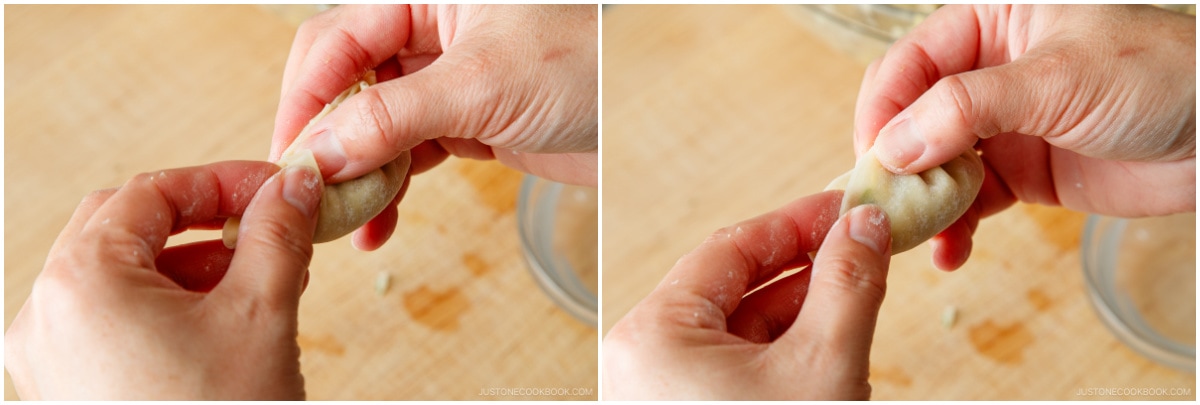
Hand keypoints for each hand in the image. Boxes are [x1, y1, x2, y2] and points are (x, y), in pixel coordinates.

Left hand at [5, 161, 322, 399]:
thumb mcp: (262, 312)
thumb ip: (278, 232)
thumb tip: (294, 184)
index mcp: (81, 283)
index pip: (150, 193)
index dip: (222, 181)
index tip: (276, 189)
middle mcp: (46, 315)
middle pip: (124, 226)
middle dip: (202, 220)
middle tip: (265, 225)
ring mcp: (50, 356)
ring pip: (118, 274)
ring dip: (189, 263)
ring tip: (257, 277)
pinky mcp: (68, 387)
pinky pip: (111, 319)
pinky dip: (165, 304)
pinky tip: (222, 319)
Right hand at [271, 5, 596, 249]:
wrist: (646, 118)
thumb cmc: (585, 69)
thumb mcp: (480, 85)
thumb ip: (393, 116)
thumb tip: (320, 150)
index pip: (336, 39)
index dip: (304, 97)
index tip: (288, 155)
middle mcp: (430, 33)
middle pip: (347, 84)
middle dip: (325, 140)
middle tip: (307, 195)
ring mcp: (445, 83)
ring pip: (374, 126)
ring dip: (355, 175)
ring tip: (339, 223)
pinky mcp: (465, 125)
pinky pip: (407, 155)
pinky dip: (389, 190)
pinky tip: (376, 226)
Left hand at [603, 191, 891, 399]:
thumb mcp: (822, 365)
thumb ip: (847, 286)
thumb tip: (865, 226)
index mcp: (653, 334)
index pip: (731, 248)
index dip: (798, 224)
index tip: (847, 208)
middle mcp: (643, 359)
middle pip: (734, 287)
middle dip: (805, 270)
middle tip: (862, 249)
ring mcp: (660, 390)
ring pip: (737, 330)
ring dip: (800, 315)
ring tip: (857, 300)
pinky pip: (732, 368)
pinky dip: (781, 356)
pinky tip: (829, 351)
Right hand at [853, 5, 1195, 269]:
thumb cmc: (1157, 75)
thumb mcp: (1054, 79)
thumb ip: (965, 109)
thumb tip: (892, 146)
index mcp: (990, 22)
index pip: (910, 62)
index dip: (884, 108)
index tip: (872, 156)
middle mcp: (986, 71)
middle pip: (911, 116)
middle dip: (895, 162)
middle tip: (883, 204)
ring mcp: (1002, 125)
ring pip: (934, 164)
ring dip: (922, 202)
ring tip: (915, 237)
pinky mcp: (1020, 172)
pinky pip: (969, 201)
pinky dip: (955, 228)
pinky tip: (950, 252)